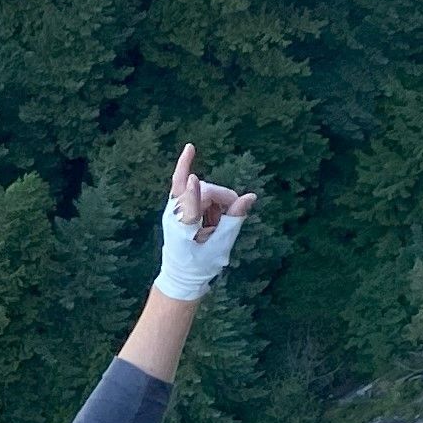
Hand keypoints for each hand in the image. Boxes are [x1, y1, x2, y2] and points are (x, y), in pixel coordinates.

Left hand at [153, 144, 255, 302]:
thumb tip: (250, 196)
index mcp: (184, 230)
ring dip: (215, 200)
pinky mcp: (174, 204)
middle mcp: (174, 216)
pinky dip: (186, 166)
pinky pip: (180, 181)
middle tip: (229, 218)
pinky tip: (190, 148)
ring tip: (213, 223)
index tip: (193, 179)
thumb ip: (234, 219)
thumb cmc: (203, 264)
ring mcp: (172, 209)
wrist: (182, 274)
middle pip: (205, 192)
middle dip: (223, 200)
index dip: (194, 194)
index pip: (190, 208)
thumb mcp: (222, 245)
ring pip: (201, 188)